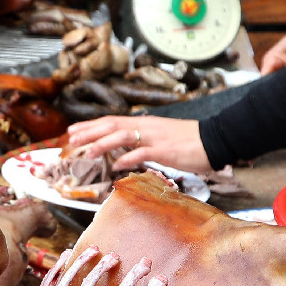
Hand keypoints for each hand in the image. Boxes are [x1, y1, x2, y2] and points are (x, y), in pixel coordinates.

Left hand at [65, 115, 211, 174]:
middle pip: (112, 126)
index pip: (112, 121)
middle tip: (72, 138)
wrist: (214, 139)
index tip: (74, 130)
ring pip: (123, 136)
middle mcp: (146, 127)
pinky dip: (128, 158)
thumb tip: (124, 150)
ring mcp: (155, 138)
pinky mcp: (165, 150)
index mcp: (144, 124)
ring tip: (88, 152)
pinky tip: (117, 164)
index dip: (91, 126)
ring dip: (103, 143)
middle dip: (90, 132)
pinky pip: (143, 153)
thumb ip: (142, 142)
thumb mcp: (160, 137)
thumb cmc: (188, 141)